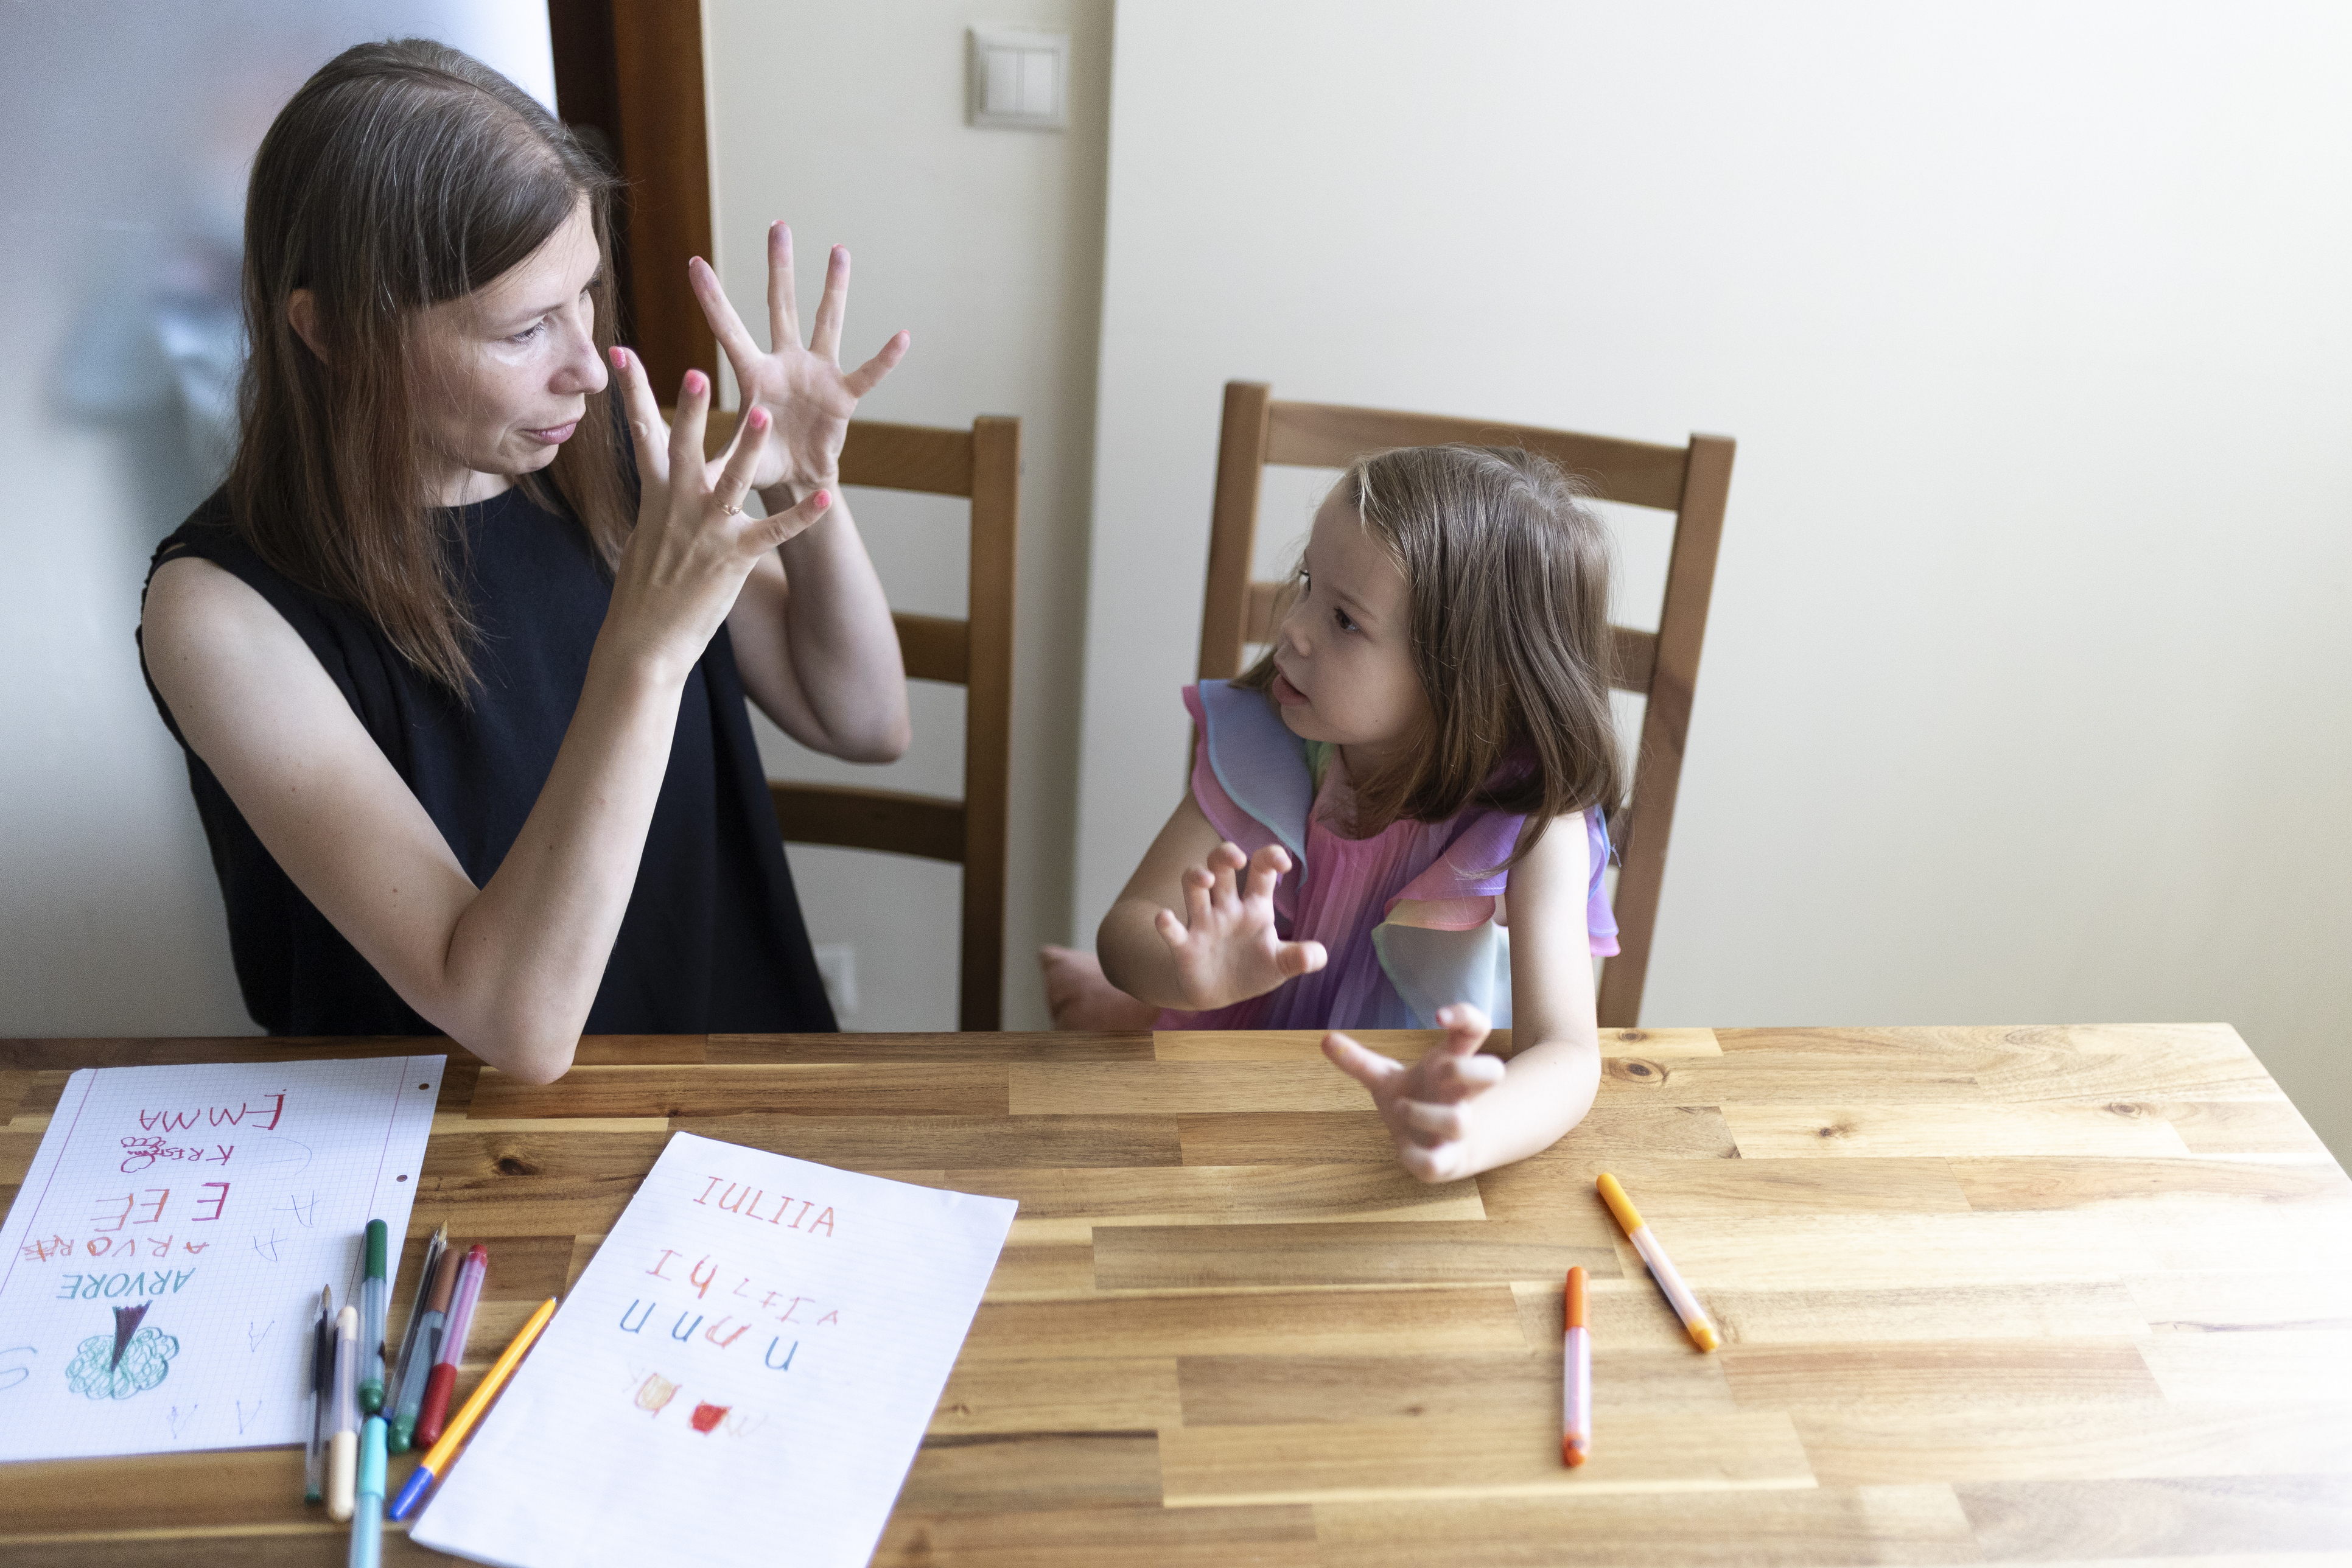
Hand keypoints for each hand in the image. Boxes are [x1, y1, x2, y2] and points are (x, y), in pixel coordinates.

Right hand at [606, 352, 834, 680]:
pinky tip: (825, 497)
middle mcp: (678, 507)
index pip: (641, 435)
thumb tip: (659, 483)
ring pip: (731, 480)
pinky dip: (801, 516)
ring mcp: (707, 532)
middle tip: (698, 369)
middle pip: (683, 447)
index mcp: (654, 497)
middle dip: (690, 408)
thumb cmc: (644, 590)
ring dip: (748, 446)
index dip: (632, 392)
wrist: (644, 639)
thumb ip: (659, 503)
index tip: (622, 351)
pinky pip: (774, 531)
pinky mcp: (734, 559)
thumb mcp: (644, 536)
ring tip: (765, 413)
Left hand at [689, 223, 908, 495]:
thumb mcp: (730, 460)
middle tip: (778, 225)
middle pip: (782, 306)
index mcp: (754, 374)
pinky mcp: (843, 395)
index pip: (728, 329)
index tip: (694, 262)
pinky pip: (867, 373)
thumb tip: (667, 470)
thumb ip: (707, 461)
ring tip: (838, 250)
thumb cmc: (761, 462)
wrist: (798, 479)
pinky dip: (884, 358)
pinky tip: (902, 337)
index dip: (712, 298)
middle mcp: (786, 362)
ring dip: (834, 287)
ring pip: (827, 321)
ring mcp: (817, 373)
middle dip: (780, 267)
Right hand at [1152, 842, 1326, 1010]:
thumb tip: (1318, 956)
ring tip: (1205, 880)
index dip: (1270, 856)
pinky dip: (1165, 923)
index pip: (1261, 869)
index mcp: (1254, 906)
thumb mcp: (1281, 965)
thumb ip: (1300, 958)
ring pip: (1193, 886)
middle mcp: (1227, 907)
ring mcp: (1203, 923)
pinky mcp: (1184, 945)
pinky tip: (1165, 918)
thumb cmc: (1253, 970)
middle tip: (1237, 859)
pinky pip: (1171, 929)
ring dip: (1195, 876)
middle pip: (1220, 866)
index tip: (1283, 863)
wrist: (1220, 995)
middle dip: (1225, 854)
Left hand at [1323, 1004, 1506, 1182]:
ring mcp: (1457, 1130)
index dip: (1466, 1016)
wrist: (1437, 1150)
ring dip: (1425, 1114)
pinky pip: (1436, 1163)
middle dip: (1466, 1069)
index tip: (1438, 1015)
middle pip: (1493, 1072)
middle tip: (1440, 1070)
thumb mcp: (1386, 1077)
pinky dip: (1414, 1157)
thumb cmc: (1415, 1101)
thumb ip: (1358, 1061)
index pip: (1476, 1030)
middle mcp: (1461, 1096)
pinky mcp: (1445, 1162)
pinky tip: (1401, 1147)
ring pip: (1460, 1121)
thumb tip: (1325, 1040)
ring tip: (1401, 1108)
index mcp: (1450, 1066)